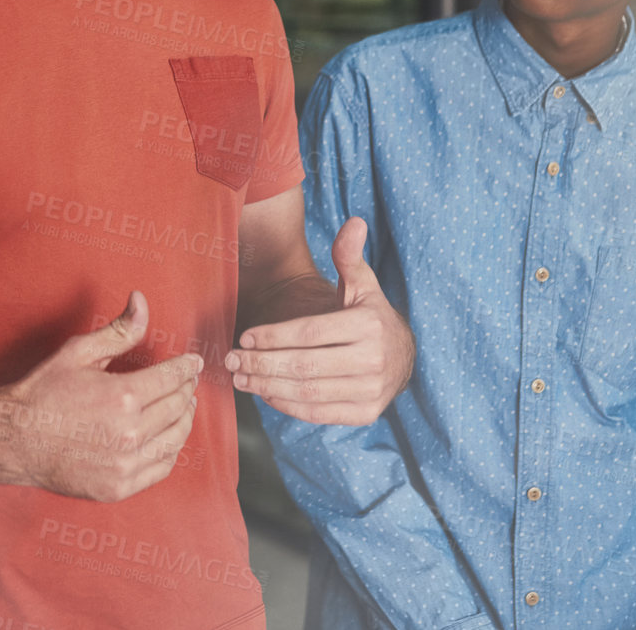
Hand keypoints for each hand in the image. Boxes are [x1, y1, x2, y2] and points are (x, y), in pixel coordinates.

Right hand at [0, 291, 201, 501]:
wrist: (14, 439)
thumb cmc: (43, 393)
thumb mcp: (79, 352)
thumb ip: (118, 330)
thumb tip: (142, 301)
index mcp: (122, 396)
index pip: (172, 378)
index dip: (186, 367)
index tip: (193, 362)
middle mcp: (129, 432)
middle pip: (177, 407)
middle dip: (187, 389)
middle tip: (187, 381)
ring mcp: (125, 463)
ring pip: (175, 439)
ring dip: (184, 419)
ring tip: (183, 406)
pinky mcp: (119, 486)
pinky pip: (161, 467)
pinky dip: (171, 450)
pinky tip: (168, 437)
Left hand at [224, 217, 414, 424]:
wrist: (403, 355)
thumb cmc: (370, 315)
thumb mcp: (362, 283)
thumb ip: (349, 256)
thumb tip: (353, 223)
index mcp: (368, 325)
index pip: (310, 333)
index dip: (274, 336)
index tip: (245, 337)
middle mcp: (373, 360)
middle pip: (305, 365)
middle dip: (262, 364)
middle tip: (232, 359)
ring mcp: (371, 391)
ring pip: (308, 392)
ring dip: (268, 386)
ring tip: (240, 378)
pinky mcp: (366, 414)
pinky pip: (319, 413)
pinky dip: (288, 406)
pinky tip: (265, 393)